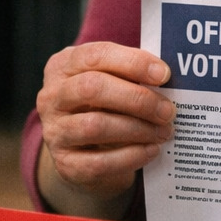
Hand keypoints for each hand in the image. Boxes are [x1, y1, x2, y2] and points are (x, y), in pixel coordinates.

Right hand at [36, 42, 173, 218]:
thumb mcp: (112, 81)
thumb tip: (165, 77)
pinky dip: (131, 157)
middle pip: (92, 88)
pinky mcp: (66, 165)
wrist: (85, 150)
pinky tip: (151, 151)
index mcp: (63, 66)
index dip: (132, 63)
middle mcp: (52, 97)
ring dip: (137, 129)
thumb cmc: (106, 104)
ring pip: (95, 126)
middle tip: (168, 110)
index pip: (96, 56)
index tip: (164, 74)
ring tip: (164, 131)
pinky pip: (99, 162)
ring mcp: (55, 132)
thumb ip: (130, 74)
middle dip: (137, 99)